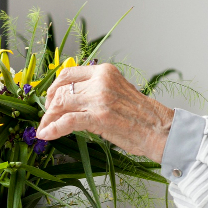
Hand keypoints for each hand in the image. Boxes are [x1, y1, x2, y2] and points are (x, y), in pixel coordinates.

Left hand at [36, 64, 173, 160]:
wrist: (161, 130)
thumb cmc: (144, 117)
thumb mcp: (119, 93)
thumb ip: (98, 91)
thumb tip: (75, 101)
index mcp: (106, 72)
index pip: (69, 73)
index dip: (55, 88)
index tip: (52, 100)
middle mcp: (101, 81)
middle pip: (62, 89)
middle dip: (50, 105)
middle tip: (47, 117)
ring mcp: (99, 98)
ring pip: (60, 104)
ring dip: (49, 118)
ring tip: (45, 128)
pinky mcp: (98, 117)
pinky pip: (66, 121)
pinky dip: (53, 128)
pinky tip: (46, 134)